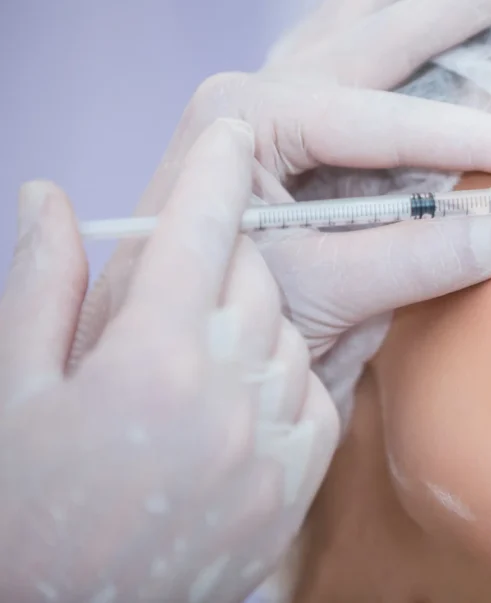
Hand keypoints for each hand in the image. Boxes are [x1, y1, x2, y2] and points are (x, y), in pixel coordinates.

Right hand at [0, 120, 337, 601]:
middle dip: (235, 248)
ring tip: (211, 332)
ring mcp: (271, 437)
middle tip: (209, 251)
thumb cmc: (25, 505)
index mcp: (148, 356)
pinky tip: (242, 380)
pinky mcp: (300, 477)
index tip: (233, 132)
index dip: (218, 172)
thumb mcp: (14, 390)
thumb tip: (49, 194)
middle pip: (259, 272)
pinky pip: (314, 388)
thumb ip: (41, 285)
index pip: (199, 232)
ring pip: (291, 327)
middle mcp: (225, 390)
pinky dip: (286, 370)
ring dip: (261, 311)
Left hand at [72, 0, 490, 409]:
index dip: (484, 136)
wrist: (169, 343)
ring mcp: (272, 101)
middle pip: (386, 27)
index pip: (393, 123)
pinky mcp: (287, 127)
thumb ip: (413, 260)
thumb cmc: (219, 320)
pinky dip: (380, 9)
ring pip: (355, 13)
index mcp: (252, 121)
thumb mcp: (316, 296)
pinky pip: (342, 47)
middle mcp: (261, 92)